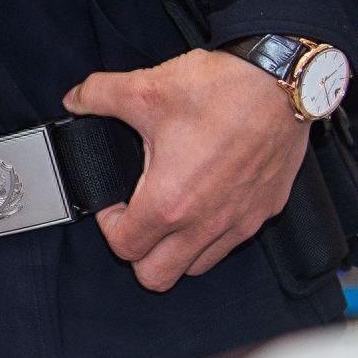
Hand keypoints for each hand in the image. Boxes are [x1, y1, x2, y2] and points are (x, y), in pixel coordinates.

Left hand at [65, 49, 308, 292]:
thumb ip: (97, 95)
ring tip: (169, 212)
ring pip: (197, 265)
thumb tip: (75, 99)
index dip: (108, 227)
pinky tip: (205, 201)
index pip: (124, 248)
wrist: (283, 81)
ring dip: (176, 250)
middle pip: (158, 276)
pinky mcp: (265, 210)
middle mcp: (207, 222)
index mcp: (170, 201)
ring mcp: (240, 220)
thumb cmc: (221, 89)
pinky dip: (212, 235)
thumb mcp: (144, 89)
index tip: (113, 204)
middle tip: (135, 219)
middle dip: (138, 253)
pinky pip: (232, 242)